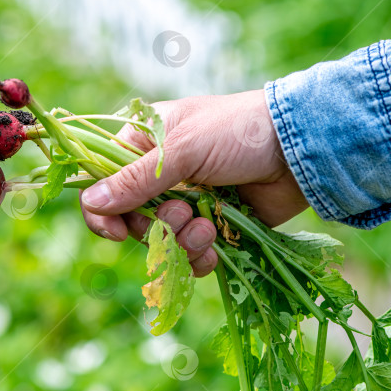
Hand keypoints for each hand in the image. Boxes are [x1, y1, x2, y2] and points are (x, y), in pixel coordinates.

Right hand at [79, 90, 308, 276]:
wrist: (300, 149)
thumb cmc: (237, 132)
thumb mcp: (181, 151)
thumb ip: (135, 181)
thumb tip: (90, 201)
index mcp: (144, 143)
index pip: (103, 181)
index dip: (102, 211)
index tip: (116, 232)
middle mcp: (160, 174)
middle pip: (130, 219)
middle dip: (154, 227)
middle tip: (180, 215)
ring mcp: (187, 200)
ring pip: (161, 241)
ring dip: (181, 242)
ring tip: (207, 227)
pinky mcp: (213, 225)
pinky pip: (189, 255)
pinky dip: (199, 257)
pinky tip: (216, 244)